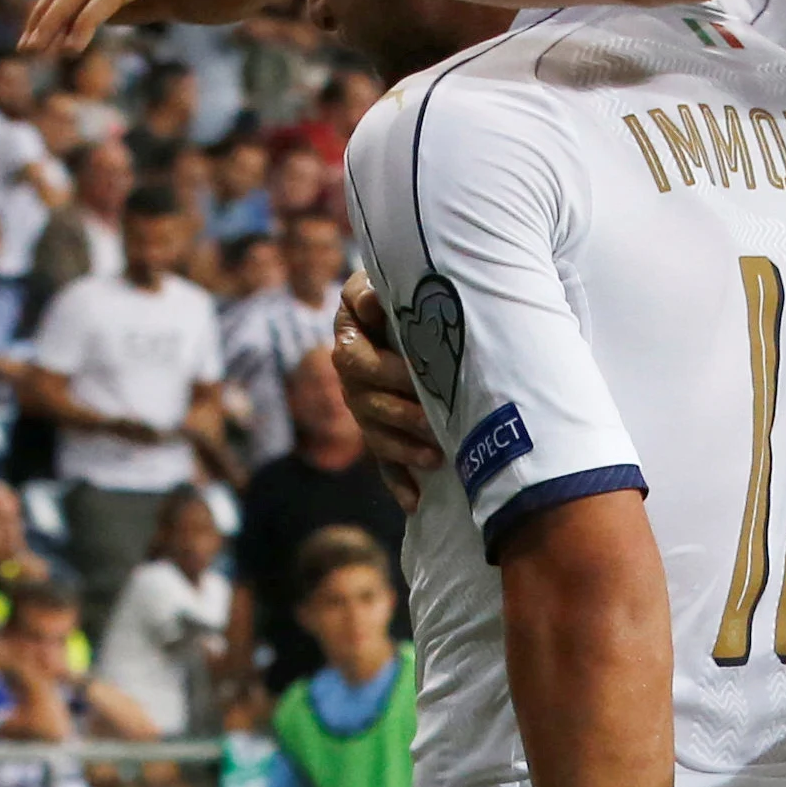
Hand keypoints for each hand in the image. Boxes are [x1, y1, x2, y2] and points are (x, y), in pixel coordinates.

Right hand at [333, 273, 442, 471]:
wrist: (404, 310)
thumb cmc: (399, 293)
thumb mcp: (379, 284)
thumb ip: (370, 292)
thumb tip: (370, 301)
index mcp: (349, 339)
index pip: (358, 360)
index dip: (387, 370)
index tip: (417, 373)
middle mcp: (351, 377)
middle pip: (367, 402)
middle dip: (401, 413)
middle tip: (432, 419)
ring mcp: (363, 407)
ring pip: (376, 435)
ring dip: (404, 448)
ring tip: (435, 458)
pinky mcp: (379, 430)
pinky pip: (384, 462)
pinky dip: (399, 483)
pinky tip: (414, 502)